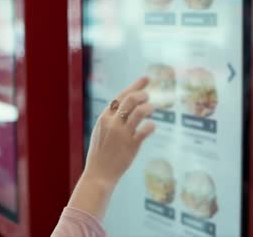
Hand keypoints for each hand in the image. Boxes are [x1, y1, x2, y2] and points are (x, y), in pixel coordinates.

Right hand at [65, 77, 156, 220]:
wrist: (99, 174)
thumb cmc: (101, 153)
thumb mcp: (100, 131)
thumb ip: (111, 119)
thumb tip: (124, 106)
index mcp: (104, 118)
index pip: (120, 96)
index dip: (134, 86)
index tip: (145, 79)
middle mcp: (112, 123)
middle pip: (130, 99)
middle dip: (142, 94)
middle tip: (149, 96)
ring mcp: (122, 134)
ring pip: (139, 111)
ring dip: (149, 107)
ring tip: (153, 107)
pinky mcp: (131, 145)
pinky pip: (145, 130)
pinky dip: (151, 125)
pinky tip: (152, 126)